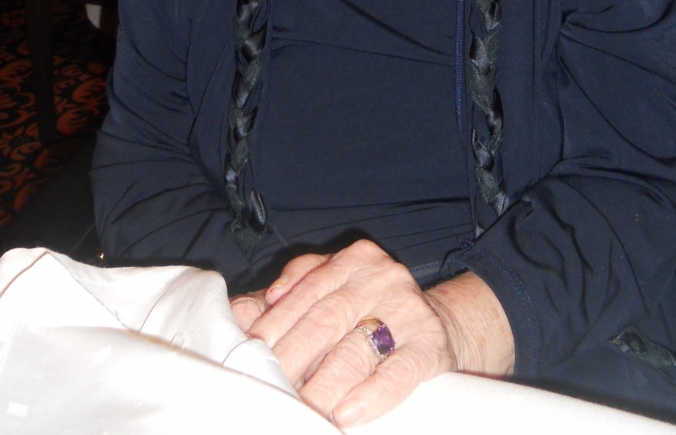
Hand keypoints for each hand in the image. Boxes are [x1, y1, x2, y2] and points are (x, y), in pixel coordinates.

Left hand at [234, 240, 511, 425]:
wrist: (440, 324)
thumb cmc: (369, 313)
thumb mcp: (331, 293)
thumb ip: (286, 300)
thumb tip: (236, 313)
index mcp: (352, 259)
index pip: (304, 293)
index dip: (273, 327)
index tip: (248, 356)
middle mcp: (381, 276)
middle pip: (324, 321)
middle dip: (291, 360)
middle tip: (267, 389)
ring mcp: (408, 308)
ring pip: (356, 349)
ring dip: (323, 385)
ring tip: (300, 410)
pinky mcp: (431, 344)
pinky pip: (398, 372)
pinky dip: (370, 396)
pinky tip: (345, 415)